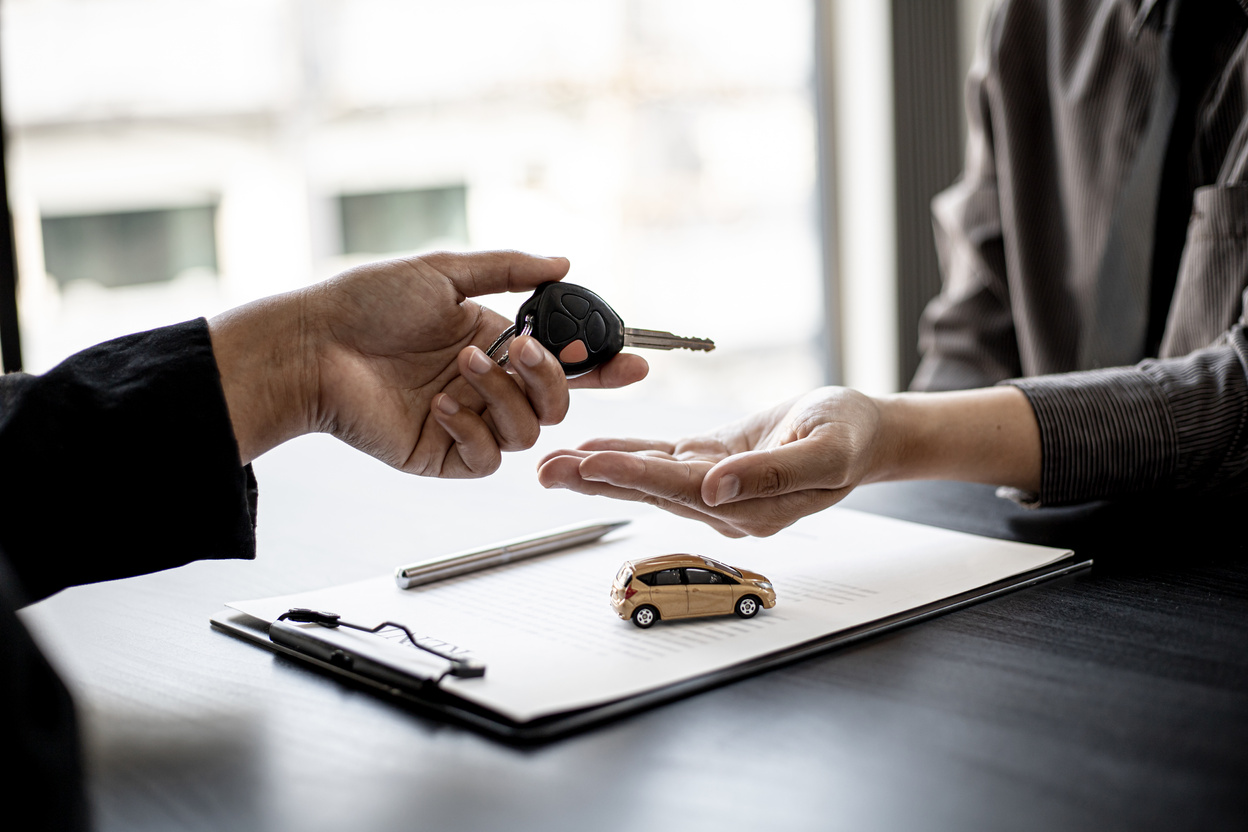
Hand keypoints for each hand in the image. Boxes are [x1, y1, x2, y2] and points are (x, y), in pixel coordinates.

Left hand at [211, 250, 648, 475]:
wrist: (312, 345)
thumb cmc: (366, 303)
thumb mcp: (445, 271)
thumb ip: (509, 270)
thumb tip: (564, 262)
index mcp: (495, 342)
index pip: (565, 361)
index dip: (603, 365)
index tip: (634, 362)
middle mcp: (489, 384)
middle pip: (557, 402)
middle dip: (552, 376)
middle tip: (523, 350)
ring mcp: (469, 422)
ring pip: (530, 432)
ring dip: (507, 396)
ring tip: (463, 365)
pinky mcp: (445, 454)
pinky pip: (490, 456)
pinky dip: (475, 429)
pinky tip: (444, 404)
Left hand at [538, 387, 884, 536]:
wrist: (865, 432)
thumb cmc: (852, 435)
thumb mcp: (826, 451)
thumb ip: (774, 474)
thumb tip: (717, 489)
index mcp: (751, 508)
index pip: (680, 490)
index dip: (633, 476)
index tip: (590, 465)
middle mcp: (724, 504)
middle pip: (650, 489)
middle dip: (595, 479)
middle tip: (544, 471)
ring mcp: (715, 486)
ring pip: (648, 475)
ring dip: (599, 469)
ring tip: (552, 463)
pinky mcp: (712, 462)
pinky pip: (661, 457)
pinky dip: (626, 452)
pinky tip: (590, 449)